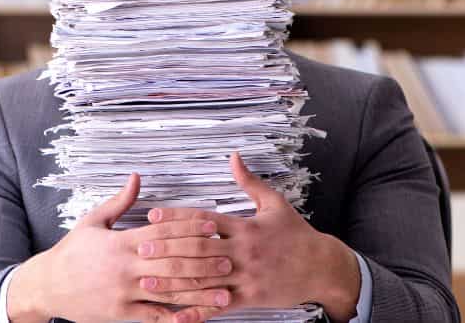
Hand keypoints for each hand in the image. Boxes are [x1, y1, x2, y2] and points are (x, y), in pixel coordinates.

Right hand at [7, 173, 232, 322]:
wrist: (47, 286)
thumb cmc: (71, 252)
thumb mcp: (93, 221)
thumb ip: (119, 201)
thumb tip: (136, 177)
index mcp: (121, 242)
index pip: (162, 232)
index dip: (190, 227)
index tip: (213, 225)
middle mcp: (125, 267)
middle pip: (171, 261)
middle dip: (202, 261)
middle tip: (228, 260)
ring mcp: (123, 292)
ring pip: (168, 291)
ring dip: (198, 291)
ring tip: (223, 291)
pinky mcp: (120, 313)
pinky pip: (153, 316)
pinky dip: (175, 317)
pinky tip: (196, 317)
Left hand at [140, 153, 361, 319]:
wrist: (322, 267)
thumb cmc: (297, 235)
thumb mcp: (275, 204)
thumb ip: (250, 182)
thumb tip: (234, 157)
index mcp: (244, 226)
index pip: (203, 219)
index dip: (176, 217)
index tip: (152, 217)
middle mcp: (242, 250)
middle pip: (198, 249)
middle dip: (168, 250)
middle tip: (141, 250)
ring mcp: (246, 276)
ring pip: (204, 279)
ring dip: (174, 281)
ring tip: (148, 282)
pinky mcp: (250, 298)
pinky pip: (219, 306)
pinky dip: (196, 311)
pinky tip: (176, 315)